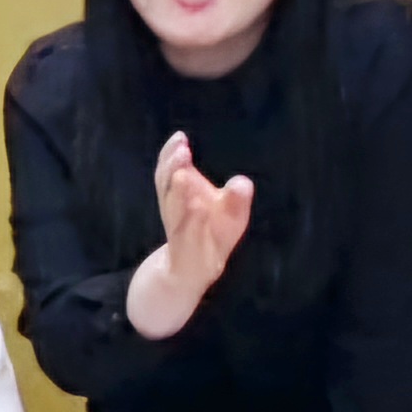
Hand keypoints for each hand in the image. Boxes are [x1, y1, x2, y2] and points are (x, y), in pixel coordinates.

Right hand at [149, 133, 256, 297]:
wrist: (186, 274)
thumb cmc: (210, 237)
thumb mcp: (226, 214)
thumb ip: (234, 196)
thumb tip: (243, 182)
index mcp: (177, 197)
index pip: (168, 172)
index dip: (170, 154)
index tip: (180, 137)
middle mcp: (173, 212)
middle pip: (167, 187)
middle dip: (173, 167)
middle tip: (182, 150)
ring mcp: (178, 233)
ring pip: (174, 211)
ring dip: (179, 193)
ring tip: (184, 175)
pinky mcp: (184, 253)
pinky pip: (185, 237)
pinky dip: (192, 223)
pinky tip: (199, 208)